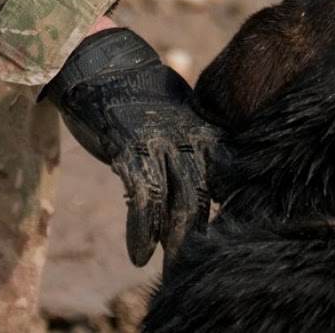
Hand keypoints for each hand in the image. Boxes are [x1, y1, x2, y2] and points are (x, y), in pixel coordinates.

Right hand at [43, 27, 217, 265]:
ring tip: (172, 271)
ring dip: (173, 241)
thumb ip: (194, 146)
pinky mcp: (129, 148)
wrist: (100, 64)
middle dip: (201, 235)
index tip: (234, 239)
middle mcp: (188, 136)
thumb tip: (210, 183)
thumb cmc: (138, 96)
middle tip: (201, 268)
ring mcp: (159, 142)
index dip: (233, 208)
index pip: (231, 173)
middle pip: (204, 194)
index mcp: (204, 129)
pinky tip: (138, 254)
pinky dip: (140, 229)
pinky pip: (142, 196)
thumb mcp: (177, 117)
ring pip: (177, 200)